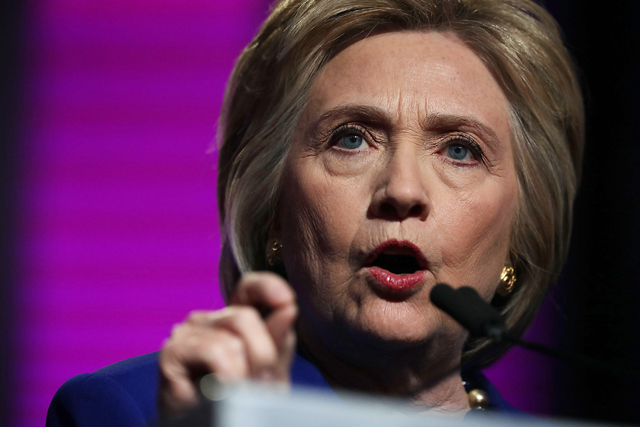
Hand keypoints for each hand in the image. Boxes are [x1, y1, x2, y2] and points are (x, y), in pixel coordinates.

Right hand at [158, 272, 296, 414]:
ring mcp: (187, 333)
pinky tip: (222, 391)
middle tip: (261, 383)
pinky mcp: (172, 352)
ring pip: (231, 336)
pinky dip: (228, 375)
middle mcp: (208, 319)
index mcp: (233, 319)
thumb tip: (289, 307)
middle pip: (245, 316)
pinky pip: (214, 351)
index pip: (250, 287)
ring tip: (238, 392)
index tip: (287, 301)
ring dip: (244, 371)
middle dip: (263, 354)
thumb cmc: (239, 401)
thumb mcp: (269, 371)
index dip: (268, 287)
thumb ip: (278, 341)